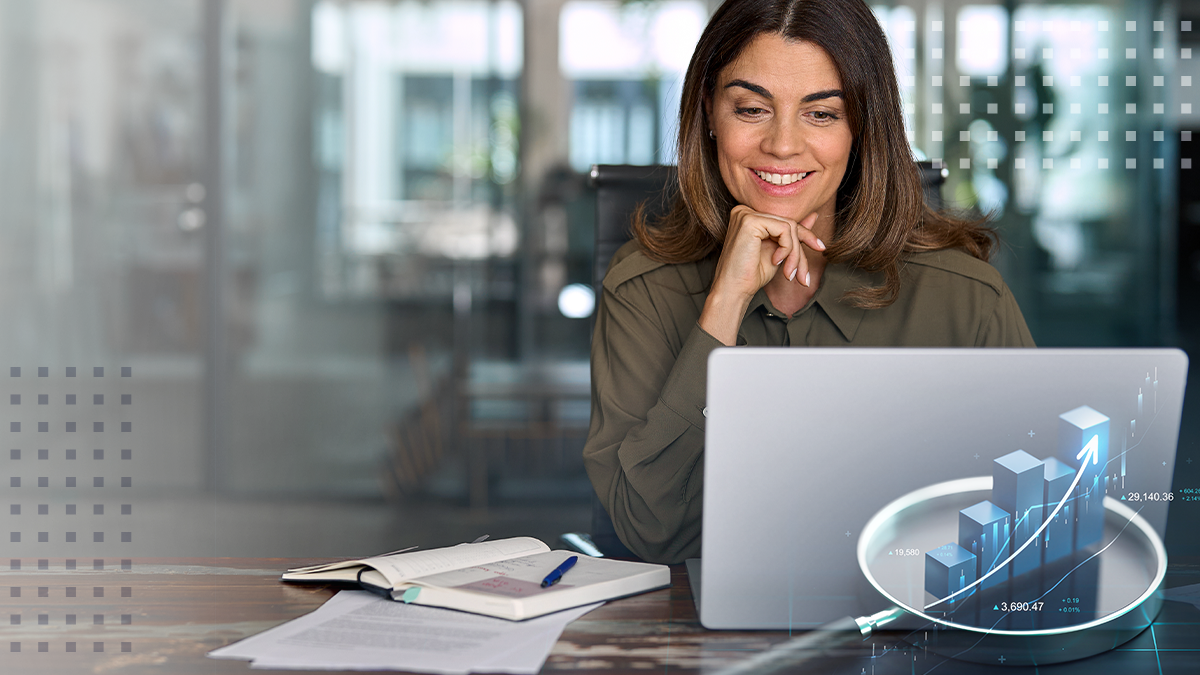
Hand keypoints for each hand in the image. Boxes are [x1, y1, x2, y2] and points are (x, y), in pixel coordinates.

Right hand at [710, 205, 824, 298]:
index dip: (805, 236)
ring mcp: (746, 214)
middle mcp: (745, 210)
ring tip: (790, 273)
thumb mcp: (779, 252)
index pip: (785, 222)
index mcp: (749, 216)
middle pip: (789, 224)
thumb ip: (792, 234)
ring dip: (795, 253)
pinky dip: (787, 249)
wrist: (734, 290)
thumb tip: (814, 216)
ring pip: (789, 227)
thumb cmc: (751, 274)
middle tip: (803, 276)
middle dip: (799, 251)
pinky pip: (784, 229)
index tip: (820, 247)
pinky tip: (776, 262)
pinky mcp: (750, 221)